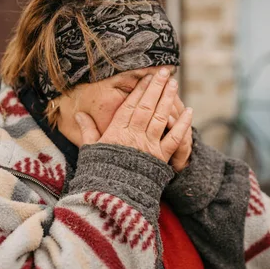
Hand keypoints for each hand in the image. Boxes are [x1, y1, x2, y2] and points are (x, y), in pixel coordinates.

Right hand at [75, 68, 192, 163]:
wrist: (112, 196)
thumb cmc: (99, 173)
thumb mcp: (90, 150)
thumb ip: (87, 130)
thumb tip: (79, 114)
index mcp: (116, 131)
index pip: (130, 105)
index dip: (140, 89)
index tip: (147, 76)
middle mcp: (134, 135)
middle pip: (147, 106)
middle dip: (156, 87)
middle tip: (165, 72)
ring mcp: (148, 146)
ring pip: (160, 117)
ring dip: (168, 99)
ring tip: (174, 84)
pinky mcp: (161, 158)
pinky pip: (174, 138)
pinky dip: (183, 124)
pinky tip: (189, 111)